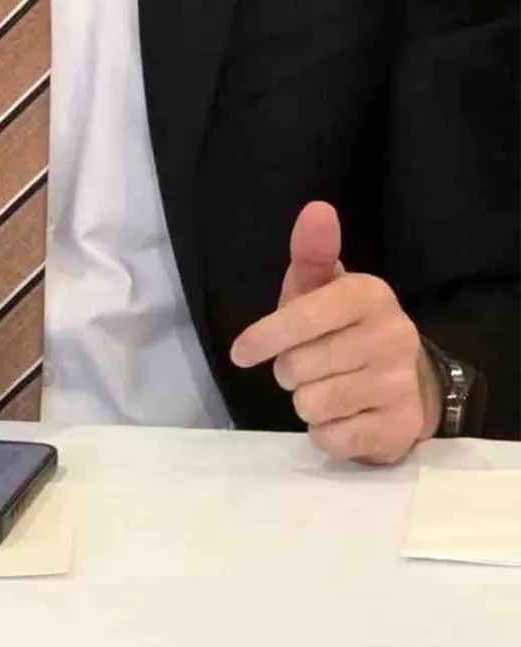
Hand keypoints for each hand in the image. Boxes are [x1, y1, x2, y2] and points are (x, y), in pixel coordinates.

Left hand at [229, 202, 441, 463]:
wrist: (405, 381)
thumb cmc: (344, 327)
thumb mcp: (322, 288)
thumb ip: (311, 252)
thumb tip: (316, 208)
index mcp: (370, 294)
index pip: (304, 316)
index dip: (266, 335)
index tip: (240, 353)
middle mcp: (393, 336)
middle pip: (299, 366)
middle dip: (290, 370)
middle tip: (306, 365)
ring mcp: (400, 385)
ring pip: (312, 403)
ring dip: (306, 401)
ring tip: (325, 388)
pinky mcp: (399, 429)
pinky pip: (332, 437)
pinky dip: (325, 432)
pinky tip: (343, 416)